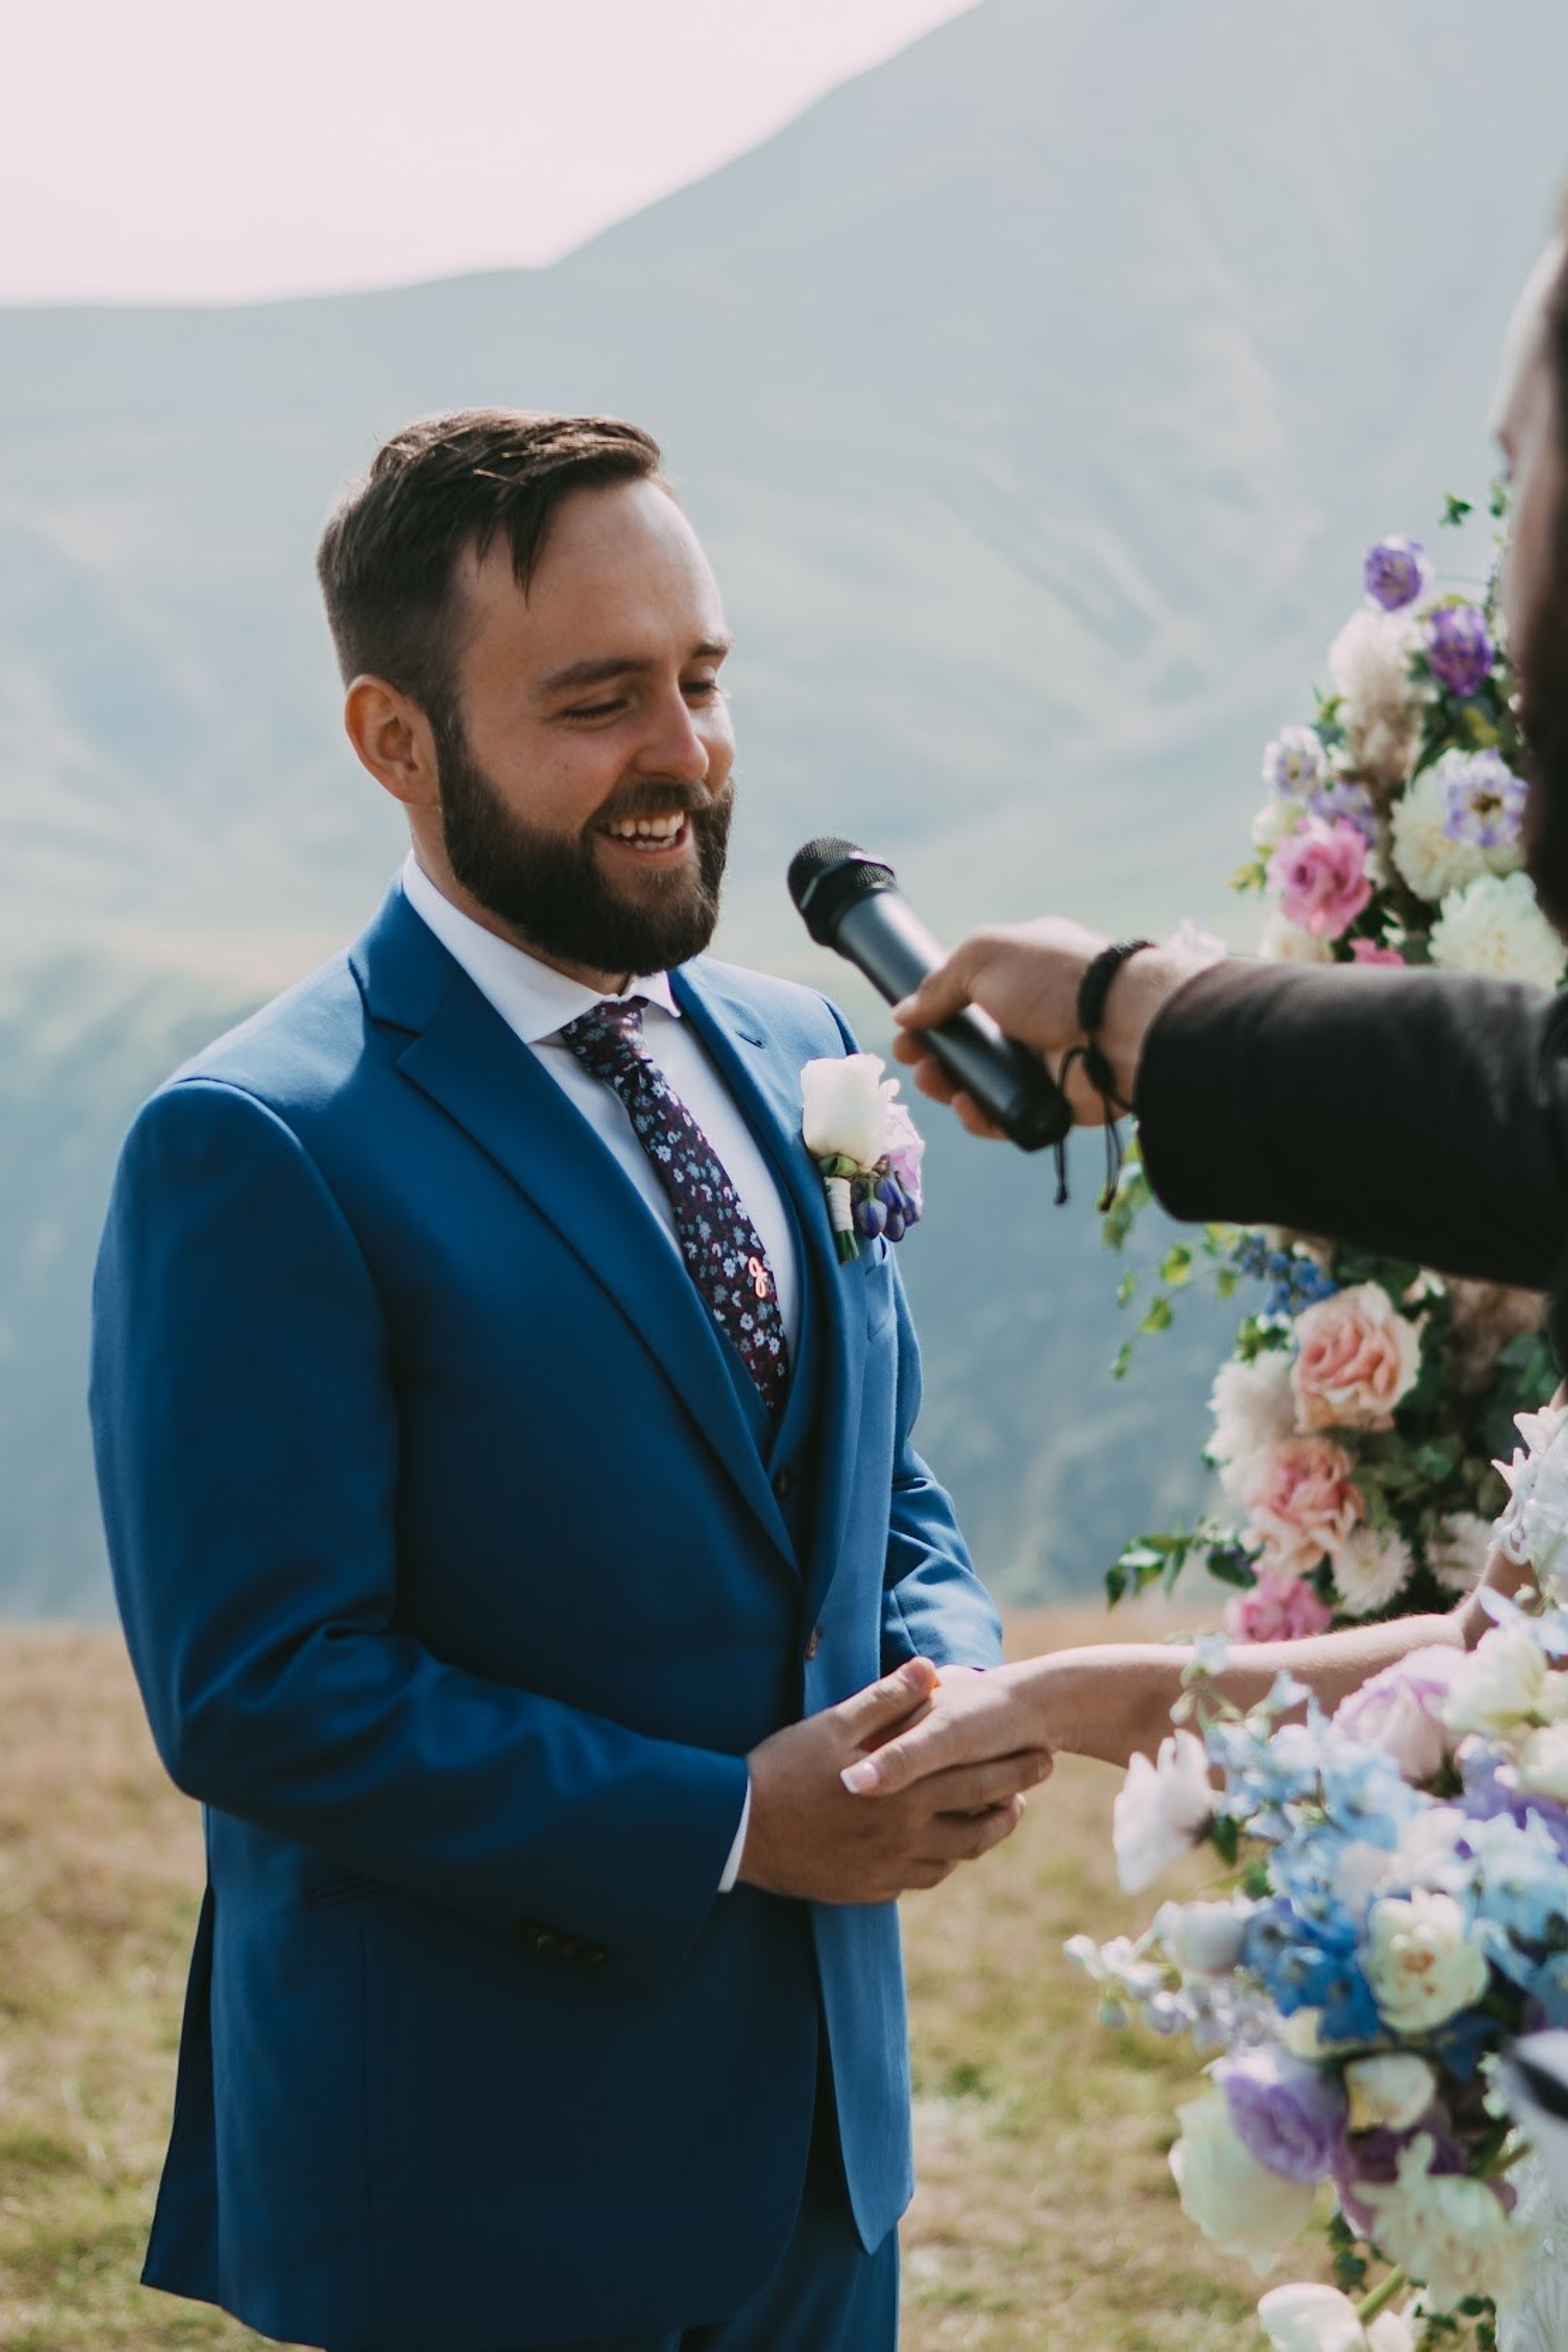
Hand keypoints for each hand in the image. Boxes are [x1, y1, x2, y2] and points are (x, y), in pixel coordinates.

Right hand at [739, 1659, 1051, 1903]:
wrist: (738, 1832)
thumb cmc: (783, 1768)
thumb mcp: (832, 1724)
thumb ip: (886, 1699)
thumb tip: (928, 1669)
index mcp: (903, 1791)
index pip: (977, 1777)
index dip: (1015, 1766)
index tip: (1043, 1751)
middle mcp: (906, 1835)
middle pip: (980, 1820)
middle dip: (1015, 1797)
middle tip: (1037, 1780)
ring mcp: (890, 1867)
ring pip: (958, 1856)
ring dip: (985, 1834)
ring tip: (1000, 1815)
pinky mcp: (871, 1889)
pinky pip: (924, 1878)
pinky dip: (945, 1861)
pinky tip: (946, 1846)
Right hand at [891, 920, 1211, 1133]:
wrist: (1118, 1026)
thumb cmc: (1053, 980)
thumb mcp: (984, 957)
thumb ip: (940, 984)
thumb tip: (904, 1014)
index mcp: (1019, 975)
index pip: (965, 996)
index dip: (931, 1014)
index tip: (906, 1030)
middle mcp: (1030, 1018)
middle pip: (968, 1044)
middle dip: (933, 1054)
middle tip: (915, 1061)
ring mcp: (1041, 1062)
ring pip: (981, 1083)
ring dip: (950, 1086)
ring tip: (937, 1084)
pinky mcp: (1051, 1102)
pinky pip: (1005, 1115)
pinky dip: (981, 1116)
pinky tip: (968, 1107)